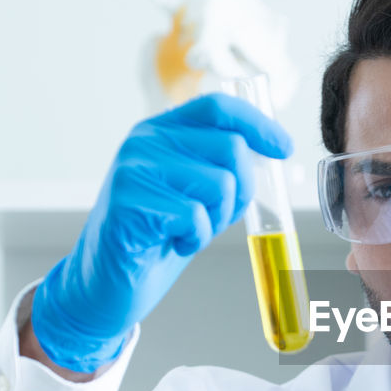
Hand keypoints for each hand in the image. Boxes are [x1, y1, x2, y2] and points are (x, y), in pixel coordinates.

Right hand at [30, 93, 292, 372]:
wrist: (106, 282)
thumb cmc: (156, 237)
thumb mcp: (193, 191)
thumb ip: (219, 165)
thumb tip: (273, 150)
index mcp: (161, 131)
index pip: (218, 108)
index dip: (258, 125)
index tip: (284, 148)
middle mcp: (144, 141)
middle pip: (231, 147)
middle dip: (241, 191)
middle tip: (217, 217)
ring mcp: (133, 169)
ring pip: (220, 183)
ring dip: (215, 219)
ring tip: (187, 230)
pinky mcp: (129, 203)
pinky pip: (195, 216)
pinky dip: (195, 238)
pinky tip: (170, 242)